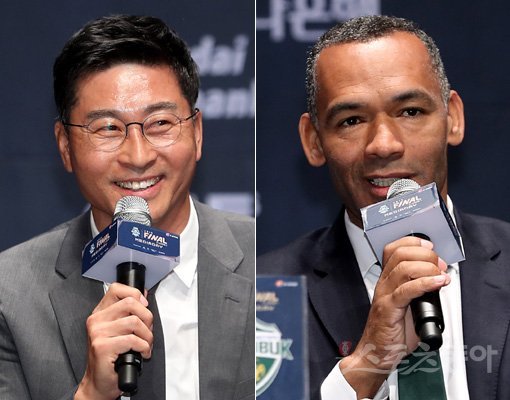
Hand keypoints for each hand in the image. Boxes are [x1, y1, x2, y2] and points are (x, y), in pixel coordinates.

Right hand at [75, 283, 152, 399]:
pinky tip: (142, 353)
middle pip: (131, 303)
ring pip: (135, 322)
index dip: (135, 294)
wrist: (98, 383)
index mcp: (100, 313)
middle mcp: (96, 320)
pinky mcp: (102, 347)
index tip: (144, 305)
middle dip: (147, 317)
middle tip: (147, 330)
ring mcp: (97, 333)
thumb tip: (143, 294)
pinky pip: (133, 339)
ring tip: (145, 344)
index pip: (117, 289)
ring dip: (147, 335)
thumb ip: (128, 312)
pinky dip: (144, 347)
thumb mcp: (119, 330)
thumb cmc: (110, 358)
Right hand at [340, 236, 449, 397]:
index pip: (393, 249)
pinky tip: (438, 283)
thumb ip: (419, 292)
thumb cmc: (391, 333)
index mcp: (387, 281)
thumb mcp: (407, 306)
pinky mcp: (389, 309)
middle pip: (399, 254)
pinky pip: (406, 290)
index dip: (412, 242)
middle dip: (424, 253)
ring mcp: (384, 296)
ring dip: (427, 266)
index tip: (429, 246)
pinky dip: (425, 283)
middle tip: (439, 263)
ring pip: (403, 268)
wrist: (374, 354)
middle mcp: (384, 285)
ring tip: (440, 274)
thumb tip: (438, 282)